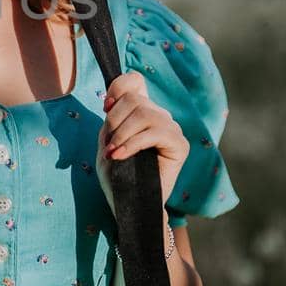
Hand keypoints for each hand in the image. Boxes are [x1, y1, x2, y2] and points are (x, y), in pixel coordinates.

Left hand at [97, 70, 188, 219]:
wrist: (127, 203)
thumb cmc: (116, 174)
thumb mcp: (107, 140)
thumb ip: (112, 118)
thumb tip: (113, 100)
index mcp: (143, 111)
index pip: (135, 82)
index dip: (118, 87)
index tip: (106, 107)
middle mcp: (160, 116)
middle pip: (135, 99)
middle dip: (115, 120)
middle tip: (110, 144)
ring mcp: (172, 129)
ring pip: (145, 113)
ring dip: (122, 134)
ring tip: (115, 153)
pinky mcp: (179, 145)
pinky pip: (154, 132)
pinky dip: (133, 143)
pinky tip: (121, 156)